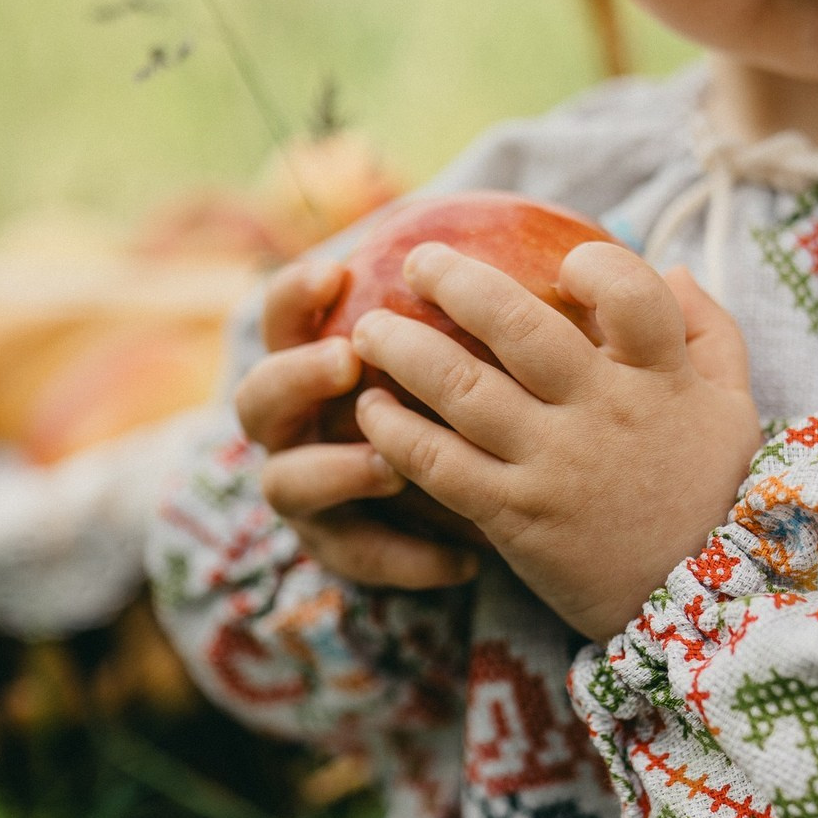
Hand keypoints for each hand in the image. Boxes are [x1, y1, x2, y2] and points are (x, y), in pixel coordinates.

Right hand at [234, 259, 479, 590]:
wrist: (488, 494)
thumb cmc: (478, 398)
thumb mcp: (480, 354)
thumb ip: (489, 314)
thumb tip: (559, 257)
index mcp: (314, 361)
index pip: (281, 317)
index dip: (294, 294)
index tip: (336, 271)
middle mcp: (293, 426)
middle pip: (258, 398)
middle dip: (296, 375)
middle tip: (347, 358)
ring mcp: (306, 492)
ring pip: (286, 484)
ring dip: (336, 470)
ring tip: (391, 466)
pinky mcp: (338, 549)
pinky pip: (358, 558)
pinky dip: (407, 558)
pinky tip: (466, 560)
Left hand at [350, 241, 761, 639]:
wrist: (700, 611)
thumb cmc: (710, 497)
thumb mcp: (734, 410)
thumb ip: (711, 333)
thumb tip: (676, 270)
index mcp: (663, 378)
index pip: (632, 294)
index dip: (598, 265)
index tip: (566, 264)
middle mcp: (605, 412)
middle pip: (521, 328)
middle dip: (457, 282)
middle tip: (418, 260)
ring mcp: (555, 465)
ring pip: (463, 389)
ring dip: (405, 349)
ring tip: (369, 329)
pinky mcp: (516, 516)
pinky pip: (441, 464)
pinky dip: (397, 433)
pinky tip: (370, 411)